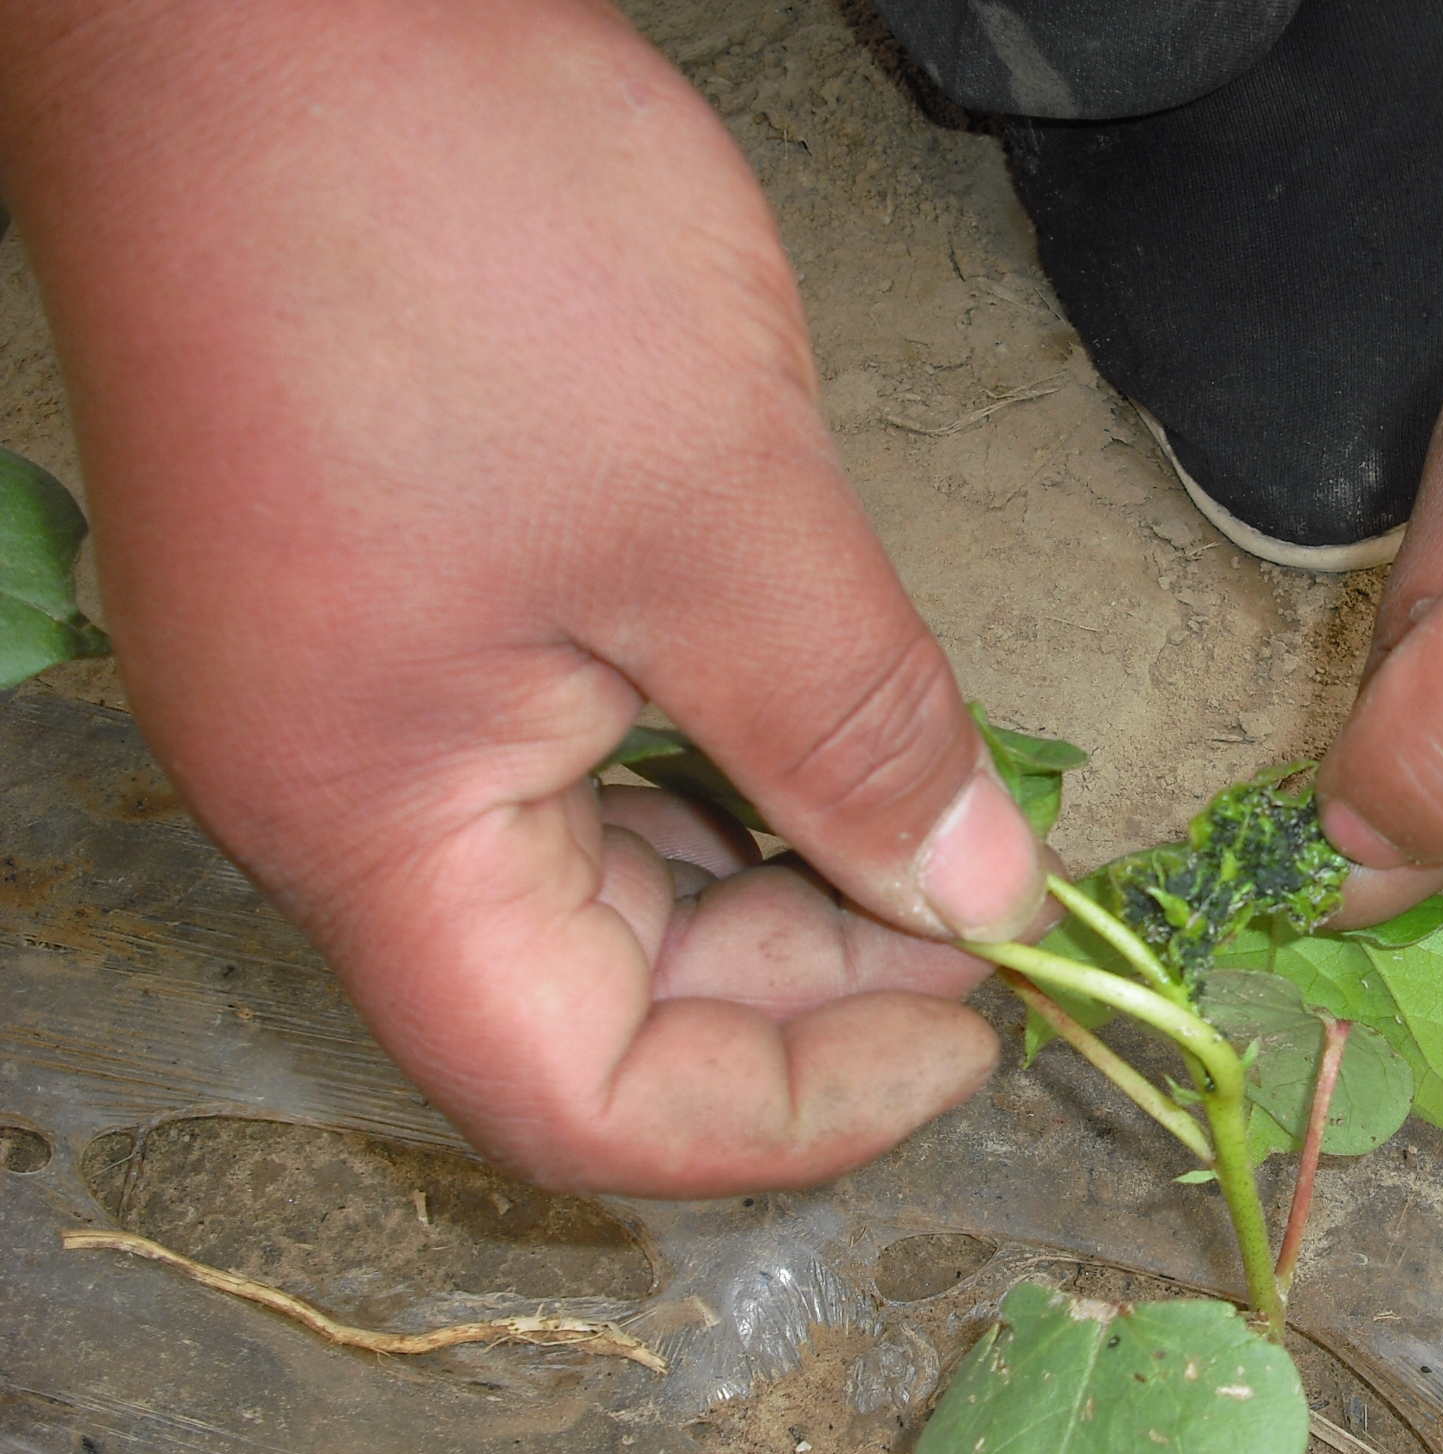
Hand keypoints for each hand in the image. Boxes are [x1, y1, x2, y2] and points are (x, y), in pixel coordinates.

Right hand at [0, 0, 1044, 1192]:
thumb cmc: (461, 236)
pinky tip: (818, 730)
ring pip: (592, 882)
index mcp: (370, 826)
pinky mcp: (409, 601)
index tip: (972, 1035)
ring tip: (931, 828)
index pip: (581, 1096)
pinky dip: (713, 771)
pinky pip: (572, 758)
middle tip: (983, 915)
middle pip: (591, 1002)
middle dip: (806, 986)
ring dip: (771, 877)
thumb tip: (978, 899)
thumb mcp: (722, 513)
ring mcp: (366, 696)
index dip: (793, 1111)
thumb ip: (857, 733)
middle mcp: (344, 796)